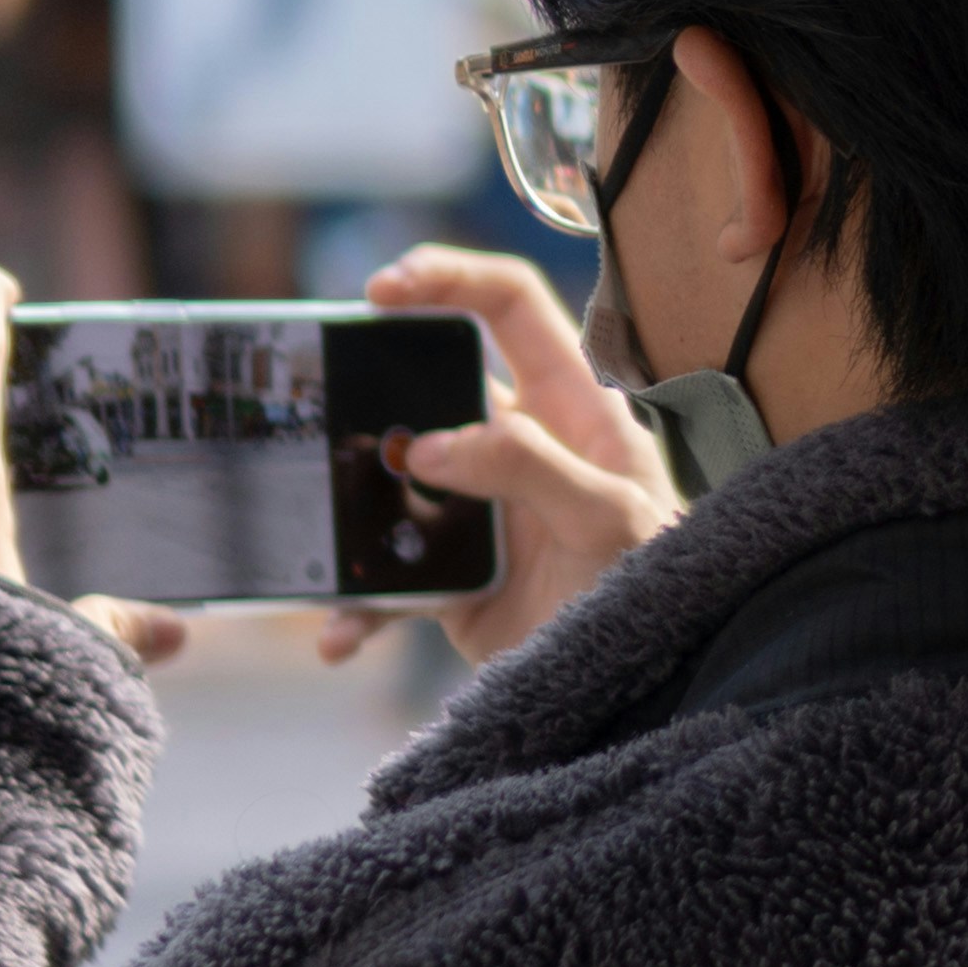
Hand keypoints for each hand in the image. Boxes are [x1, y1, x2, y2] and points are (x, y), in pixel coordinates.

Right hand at [308, 246, 680, 667]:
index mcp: (569, 406)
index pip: (509, 306)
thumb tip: (428, 446)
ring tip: (308, 531)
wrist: (657, 688)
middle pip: (423, 387)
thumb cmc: (659, 584)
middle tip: (314, 412)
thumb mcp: (611, 517)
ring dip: (343, 510)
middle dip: (363, 393)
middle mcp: (517, 446)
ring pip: (388, 484)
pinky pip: (387, 578)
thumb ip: (529, 468)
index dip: (447, 278)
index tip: (381, 290)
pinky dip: (358, 606)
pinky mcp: (453, 575)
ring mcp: (479, 509)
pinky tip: (341, 637)